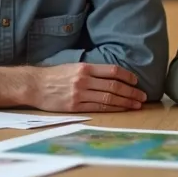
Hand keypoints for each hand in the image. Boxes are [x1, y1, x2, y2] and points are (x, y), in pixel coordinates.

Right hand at [29, 64, 146, 111]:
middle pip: (114, 86)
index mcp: (84, 67)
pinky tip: (122, 109)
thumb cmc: (53, 76)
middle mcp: (84, 80)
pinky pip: (99, 107)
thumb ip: (90, 71)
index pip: (112, 70)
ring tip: (137, 105)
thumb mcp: (72, 67)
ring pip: (109, 98)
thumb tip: (110, 77)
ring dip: (126, 102)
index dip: (127, 76)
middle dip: (131, 92)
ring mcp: (80, 94)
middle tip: (143, 96)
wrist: (34, 85)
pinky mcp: (75, 106)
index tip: (136, 81)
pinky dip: (113, 108)